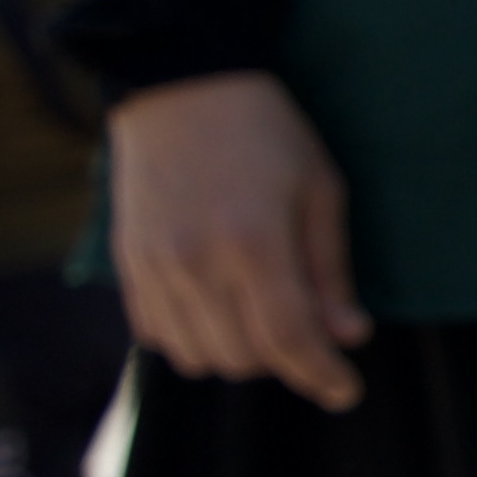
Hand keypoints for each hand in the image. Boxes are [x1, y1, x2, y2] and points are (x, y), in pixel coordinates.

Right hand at [109, 70, 364, 409]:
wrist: (179, 85)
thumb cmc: (266, 132)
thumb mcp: (320, 189)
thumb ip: (330, 270)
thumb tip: (348, 337)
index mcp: (253, 243)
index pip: (290, 340)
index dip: (322, 376)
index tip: (345, 391)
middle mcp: (196, 264)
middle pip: (244, 359)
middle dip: (286, 362)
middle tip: (310, 335)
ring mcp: (154, 268)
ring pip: (199, 358)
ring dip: (239, 355)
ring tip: (264, 319)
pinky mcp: (128, 266)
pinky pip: (160, 337)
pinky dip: (195, 340)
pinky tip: (219, 309)